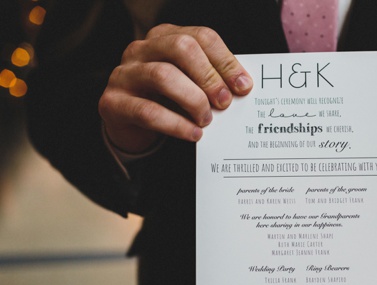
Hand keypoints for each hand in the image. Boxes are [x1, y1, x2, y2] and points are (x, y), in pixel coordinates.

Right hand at [99, 24, 253, 151]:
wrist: (128, 124)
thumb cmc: (167, 99)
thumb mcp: (190, 83)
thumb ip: (212, 80)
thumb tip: (242, 87)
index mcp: (164, 37)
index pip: (201, 37)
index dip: (225, 61)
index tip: (244, 86)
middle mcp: (141, 49)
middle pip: (181, 48)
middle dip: (209, 76)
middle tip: (225, 102)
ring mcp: (124, 74)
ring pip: (162, 75)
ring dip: (193, 100)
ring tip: (207, 119)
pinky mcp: (112, 102)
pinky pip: (148, 111)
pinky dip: (176, 124)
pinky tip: (194, 133)